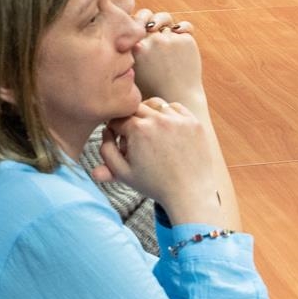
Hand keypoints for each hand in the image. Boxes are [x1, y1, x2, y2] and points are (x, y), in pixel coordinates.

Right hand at [97, 97, 232, 226]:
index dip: (115, 130)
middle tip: (133, 137)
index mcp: (138, 129)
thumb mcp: (123, 173)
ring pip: (155, 104)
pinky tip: (166, 130)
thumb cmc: (154, 185)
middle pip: (135, 109)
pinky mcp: (193, 122)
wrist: (190, 193)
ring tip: (149, 132)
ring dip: (148, 114)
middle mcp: (158, 119)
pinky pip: (175, 108)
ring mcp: (178, 119)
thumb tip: (104, 132)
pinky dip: (168, 114)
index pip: (118, 119)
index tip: (119, 140)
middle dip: (130, 120)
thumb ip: (106, 153)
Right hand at [131, 12, 206, 114]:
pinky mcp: (186, 40)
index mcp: (135, 47)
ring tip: (165, 28)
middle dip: (147, 18)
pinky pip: (184, 26)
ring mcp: (170, 39)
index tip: (138, 28)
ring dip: (164, 21)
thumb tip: (125, 29)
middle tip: (150, 26)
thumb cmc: (151, 88)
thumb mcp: (131, 70)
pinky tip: (179, 32)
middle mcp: (152, 40)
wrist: (177, 97)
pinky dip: (182, 28)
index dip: (134, 23)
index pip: (132, 22)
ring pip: (165, 19)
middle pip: (147, 16)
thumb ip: (128, 51)